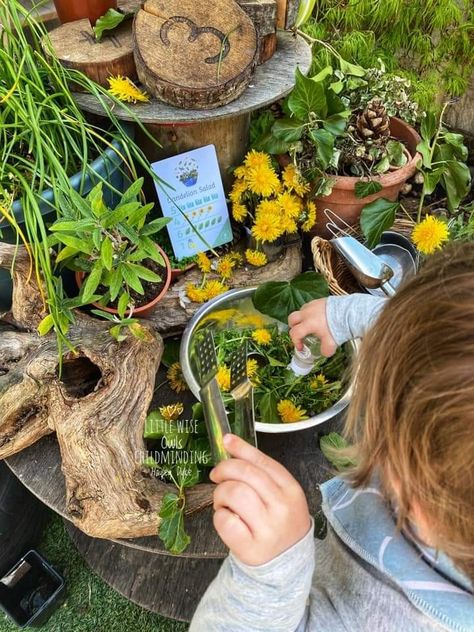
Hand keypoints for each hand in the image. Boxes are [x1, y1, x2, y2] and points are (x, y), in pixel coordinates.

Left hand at [210, 434, 310, 565]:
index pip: (262, 462)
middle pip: (246, 474)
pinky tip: (225, 518)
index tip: (226, 441)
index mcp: (291, 490)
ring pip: (234, 493)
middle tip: (217, 476)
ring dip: (220, 494)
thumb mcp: (279, 495)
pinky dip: (219, 516)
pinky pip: (225, 521)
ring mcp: (267, 529)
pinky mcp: (250, 548)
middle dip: (225, 470)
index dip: (241, 448)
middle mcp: (282, 507)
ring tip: (222, 502)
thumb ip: (259, 471)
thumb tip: (230, 442)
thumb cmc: (277, 522)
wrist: (285, 564)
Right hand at [288, 298, 336, 355]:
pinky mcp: (320, 299)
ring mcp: (313, 304)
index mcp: (308, 324)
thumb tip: (324, 352)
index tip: (301, 347)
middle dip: (294, 327)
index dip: (295, 342)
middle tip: (301, 334)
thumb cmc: (339, 328)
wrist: (350, 312)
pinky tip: (320, 317)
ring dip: (302, 319)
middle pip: (292, 319)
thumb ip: (325, 349)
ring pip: (301, 311)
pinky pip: (310, 305)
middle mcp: (307, 313)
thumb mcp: (332, 343)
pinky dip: (311, 312)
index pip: (294, 333)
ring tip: (311, 325)